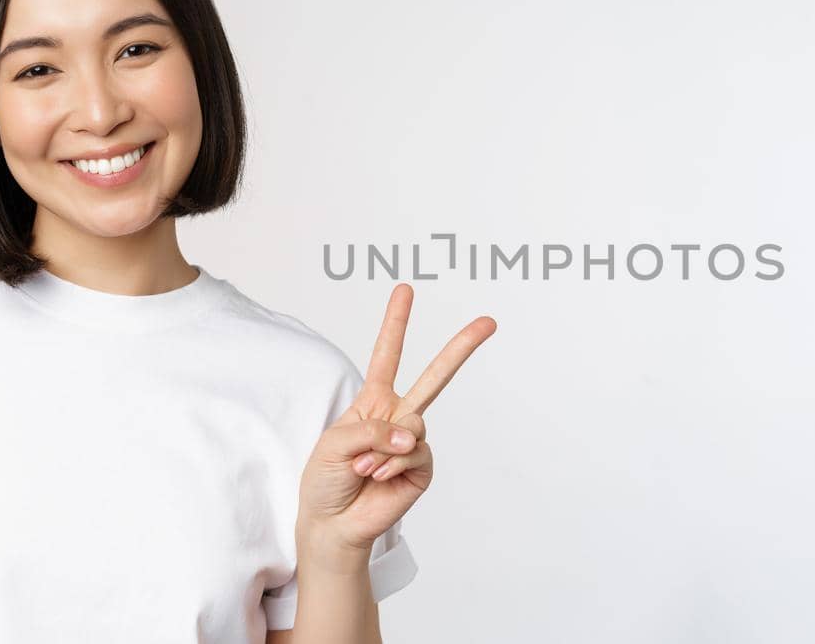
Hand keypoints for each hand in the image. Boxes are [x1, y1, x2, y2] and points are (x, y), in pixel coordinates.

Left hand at [296, 283, 495, 554]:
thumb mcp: (334, 443)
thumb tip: (413, 434)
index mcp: (373, 402)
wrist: (332, 523)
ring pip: (418, 420)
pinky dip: (392, 463)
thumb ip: (373, 429)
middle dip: (461, 347)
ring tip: (363, 468)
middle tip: (489, 322)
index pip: (387, 355)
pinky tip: (377, 477)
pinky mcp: (422, 468)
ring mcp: (412, 442)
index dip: (396, 322)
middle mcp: (397, 417)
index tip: (405, 290)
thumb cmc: (325, 480)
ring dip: (382, 448)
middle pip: (434, 377)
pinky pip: (415, 452)